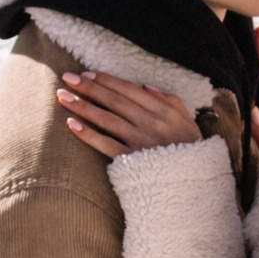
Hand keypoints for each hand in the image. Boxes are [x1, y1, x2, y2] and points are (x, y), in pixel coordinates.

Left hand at [61, 70, 204, 158]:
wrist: (195, 184)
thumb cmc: (191, 150)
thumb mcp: (188, 121)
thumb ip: (170, 101)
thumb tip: (146, 86)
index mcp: (164, 110)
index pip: (129, 90)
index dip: (106, 80)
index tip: (86, 73)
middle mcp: (151, 122)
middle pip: (114, 101)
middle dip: (88, 87)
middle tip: (67, 77)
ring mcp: (141, 141)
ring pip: (107, 119)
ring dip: (83, 106)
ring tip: (62, 96)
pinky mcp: (132, 160)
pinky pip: (106, 145)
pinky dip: (88, 134)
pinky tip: (72, 124)